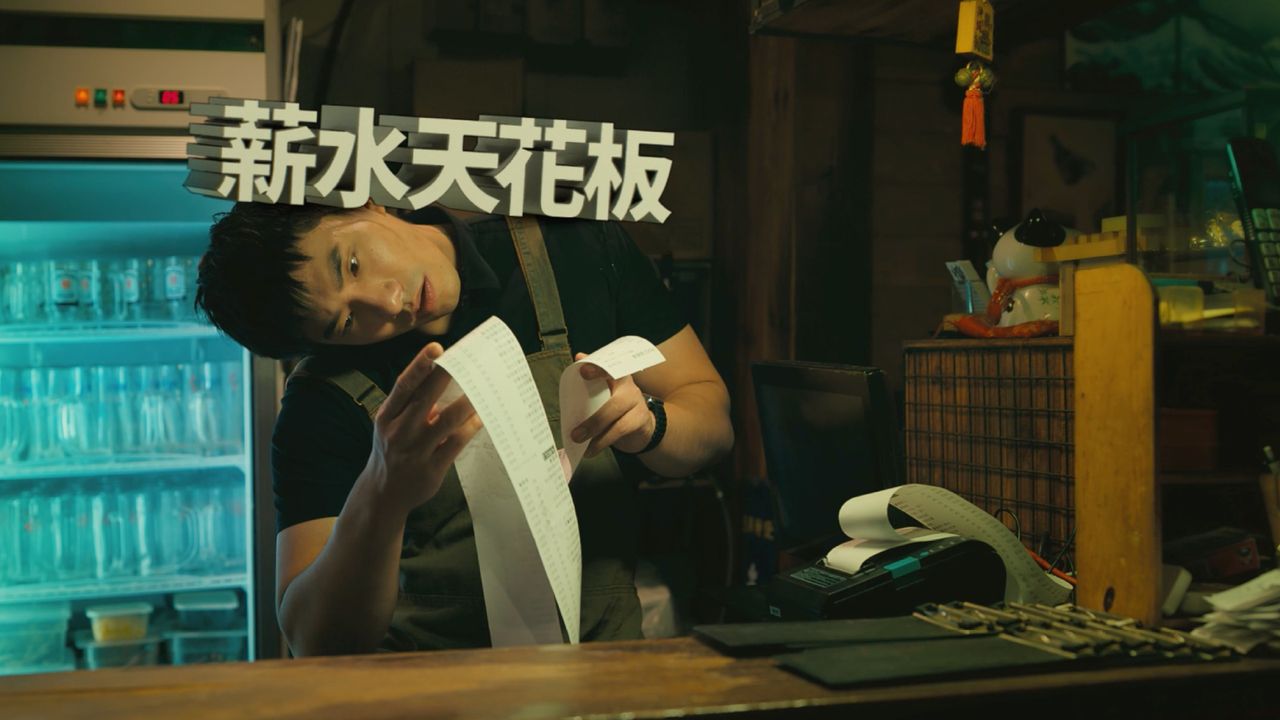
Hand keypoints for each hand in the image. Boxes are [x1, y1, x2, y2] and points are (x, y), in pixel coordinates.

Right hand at [365, 342, 482, 510]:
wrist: (382, 494)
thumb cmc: (391, 450)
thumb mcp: (392, 426)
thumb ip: (412, 405)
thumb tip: (443, 382)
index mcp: (387, 416)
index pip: (404, 386)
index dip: (419, 366)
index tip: (436, 348)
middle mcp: (399, 432)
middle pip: (426, 398)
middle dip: (447, 376)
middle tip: (469, 359)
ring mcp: (415, 451)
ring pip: (447, 422)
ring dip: (467, 404)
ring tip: (484, 389)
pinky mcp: (431, 468)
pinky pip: (456, 443)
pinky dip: (469, 428)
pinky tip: (480, 418)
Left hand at [569, 352, 654, 456]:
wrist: (641, 426)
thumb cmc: (615, 407)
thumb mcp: (604, 392)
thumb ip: (591, 380)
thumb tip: (578, 357)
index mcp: (616, 376)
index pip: (608, 367)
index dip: (596, 368)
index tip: (582, 370)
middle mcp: (629, 387)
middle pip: (614, 401)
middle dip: (593, 420)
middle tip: (575, 434)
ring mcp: (637, 403)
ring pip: (617, 418)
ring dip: (596, 432)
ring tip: (579, 442)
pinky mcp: (640, 420)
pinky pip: (621, 430)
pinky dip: (603, 442)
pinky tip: (590, 450)